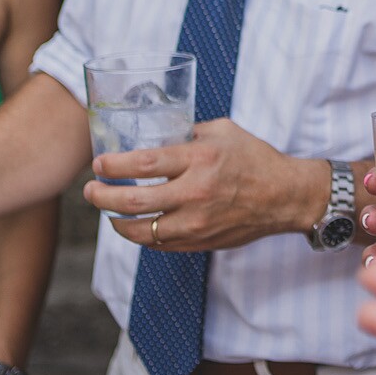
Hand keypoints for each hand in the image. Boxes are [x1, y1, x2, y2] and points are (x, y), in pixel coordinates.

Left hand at [85, 121, 324, 249]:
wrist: (285, 196)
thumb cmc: (255, 158)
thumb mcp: (223, 131)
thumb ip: (189, 134)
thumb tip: (158, 134)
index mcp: (200, 160)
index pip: (144, 163)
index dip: (114, 165)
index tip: (99, 163)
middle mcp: (196, 193)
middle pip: (134, 200)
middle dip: (102, 196)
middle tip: (90, 190)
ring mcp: (197, 222)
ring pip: (141, 230)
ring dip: (116, 221)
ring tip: (107, 211)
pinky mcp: (200, 241)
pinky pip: (160, 243)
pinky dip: (142, 234)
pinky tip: (135, 223)